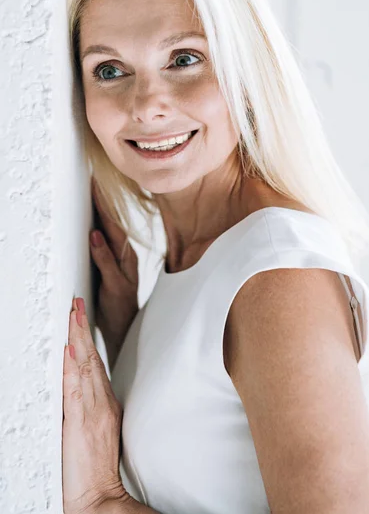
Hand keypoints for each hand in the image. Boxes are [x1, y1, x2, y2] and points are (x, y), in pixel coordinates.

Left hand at [62, 296, 130, 513]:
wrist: (99, 496)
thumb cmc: (96, 468)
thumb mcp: (98, 431)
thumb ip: (91, 406)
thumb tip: (79, 385)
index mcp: (106, 404)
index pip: (95, 363)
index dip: (87, 339)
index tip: (79, 319)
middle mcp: (101, 403)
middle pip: (91, 358)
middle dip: (82, 329)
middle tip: (76, 304)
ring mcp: (92, 410)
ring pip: (85, 366)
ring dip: (78, 338)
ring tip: (73, 314)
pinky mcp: (81, 421)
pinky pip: (77, 386)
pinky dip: (75, 365)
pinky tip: (70, 349)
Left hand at [90, 177, 138, 351]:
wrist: (127, 332)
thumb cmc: (117, 302)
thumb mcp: (111, 275)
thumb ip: (105, 255)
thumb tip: (95, 231)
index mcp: (125, 255)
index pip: (114, 224)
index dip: (106, 203)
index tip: (96, 182)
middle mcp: (127, 260)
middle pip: (116, 226)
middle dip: (105, 204)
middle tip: (96, 181)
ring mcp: (125, 273)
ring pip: (115, 240)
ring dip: (106, 219)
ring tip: (97, 198)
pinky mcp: (119, 288)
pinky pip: (110, 266)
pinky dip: (103, 251)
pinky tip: (96, 236)